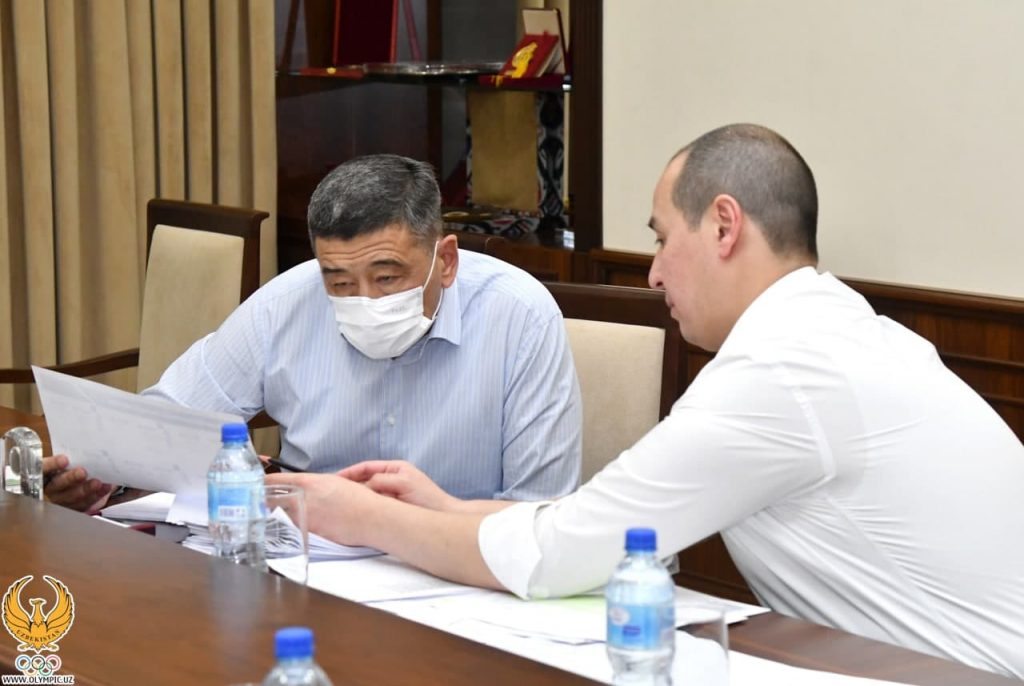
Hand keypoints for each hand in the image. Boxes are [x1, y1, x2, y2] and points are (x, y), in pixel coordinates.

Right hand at [43, 455, 114, 513]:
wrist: (86, 477)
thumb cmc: (76, 464)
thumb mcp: (74, 457)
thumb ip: (76, 456)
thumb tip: (88, 447)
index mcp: (46, 472)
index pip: (43, 468)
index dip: (52, 464)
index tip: (64, 459)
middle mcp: (51, 487)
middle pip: (57, 485)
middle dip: (70, 478)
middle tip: (82, 472)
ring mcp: (61, 499)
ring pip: (70, 497)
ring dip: (85, 490)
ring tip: (97, 483)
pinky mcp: (74, 507)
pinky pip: (83, 504)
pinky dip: (96, 496)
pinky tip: (105, 488)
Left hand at [265, 472, 378, 545]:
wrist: (370, 518)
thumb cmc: (357, 498)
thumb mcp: (333, 482)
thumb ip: (313, 484)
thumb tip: (303, 487)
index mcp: (307, 483)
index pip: (274, 481)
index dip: (263, 482)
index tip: (257, 484)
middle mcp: (301, 500)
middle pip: (273, 500)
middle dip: (268, 500)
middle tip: (267, 501)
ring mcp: (304, 519)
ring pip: (285, 515)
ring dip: (286, 514)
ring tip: (297, 512)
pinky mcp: (309, 534)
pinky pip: (298, 528)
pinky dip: (299, 526)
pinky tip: (311, 523)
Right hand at [337, 460, 457, 511]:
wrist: (443, 516)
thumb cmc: (429, 499)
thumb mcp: (404, 483)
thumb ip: (382, 481)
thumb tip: (364, 486)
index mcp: (395, 468)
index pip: (366, 467)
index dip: (349, 473)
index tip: (335, 479)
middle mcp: (392, 479)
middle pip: (365, 480)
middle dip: (350, 485)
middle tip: (334, 492)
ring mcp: (392, 493)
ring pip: (368, 493)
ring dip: (357, 497)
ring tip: (342, 503)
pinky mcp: (392, 508)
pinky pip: (374, 505)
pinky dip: (365, 507)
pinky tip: (357, 513)